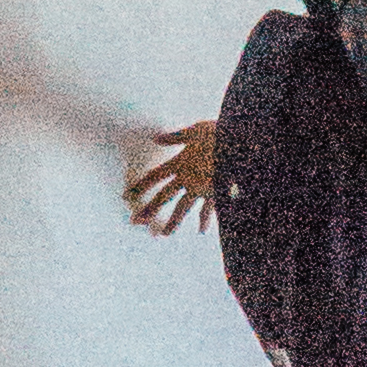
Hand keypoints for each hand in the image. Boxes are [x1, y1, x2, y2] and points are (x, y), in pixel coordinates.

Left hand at [124, 121, 217, 235]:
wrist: (241, 145)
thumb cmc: (219, 134)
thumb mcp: (195, 131)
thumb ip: (175, 137)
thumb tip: (156, 138)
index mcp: (179, 163)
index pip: (154, 177)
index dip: (139, 186)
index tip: (125, 196)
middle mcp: (187, 179)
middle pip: (162, 197)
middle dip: (148, 209)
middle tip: (134, 222)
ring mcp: (200, 189)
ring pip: (182, 209)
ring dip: (172, 222)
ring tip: (163, 235)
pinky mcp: (215, 194)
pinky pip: (207, 210)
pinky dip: (204, 221)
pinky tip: (200, 232)